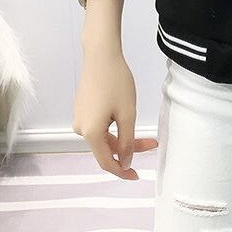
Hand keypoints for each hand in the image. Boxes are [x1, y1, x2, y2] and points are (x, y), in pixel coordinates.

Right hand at [72, 45, 157, 179]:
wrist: (101, 55)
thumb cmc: (116, 82)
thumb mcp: (127, 113)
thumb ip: (126, 141)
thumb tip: (124, 162)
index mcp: (89, 133)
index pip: (106, 162)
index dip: (122, 171)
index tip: (137, 176)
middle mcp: (80, 128)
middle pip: (106, 148)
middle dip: (129, 148)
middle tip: (152, 143)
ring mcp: (79, 117)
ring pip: (103, 136)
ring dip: (123, 137)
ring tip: (143, 129)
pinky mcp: (82, 108)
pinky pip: (99, 125)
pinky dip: (114, 127)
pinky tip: (125, 117)